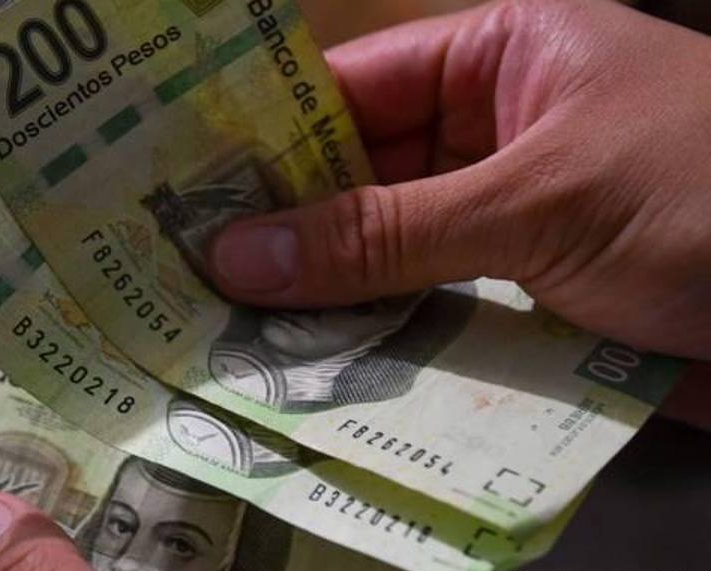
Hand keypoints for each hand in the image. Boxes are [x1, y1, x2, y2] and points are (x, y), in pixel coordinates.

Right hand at [211, 0, 710, 360]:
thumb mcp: (537, 201)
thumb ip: (384, 232)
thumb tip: (238, 253)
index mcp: (504, 55)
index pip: (353, 84)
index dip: (264, 134)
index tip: (176, 188)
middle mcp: (496, 131)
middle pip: (361, 176)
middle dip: (285, 230)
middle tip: (184, 279)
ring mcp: (510, 222)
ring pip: (388, 253)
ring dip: (325, 297)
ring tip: (226, 333)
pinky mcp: (527, 300)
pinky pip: (432, 312)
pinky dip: (381, 342)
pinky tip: (313, 370)